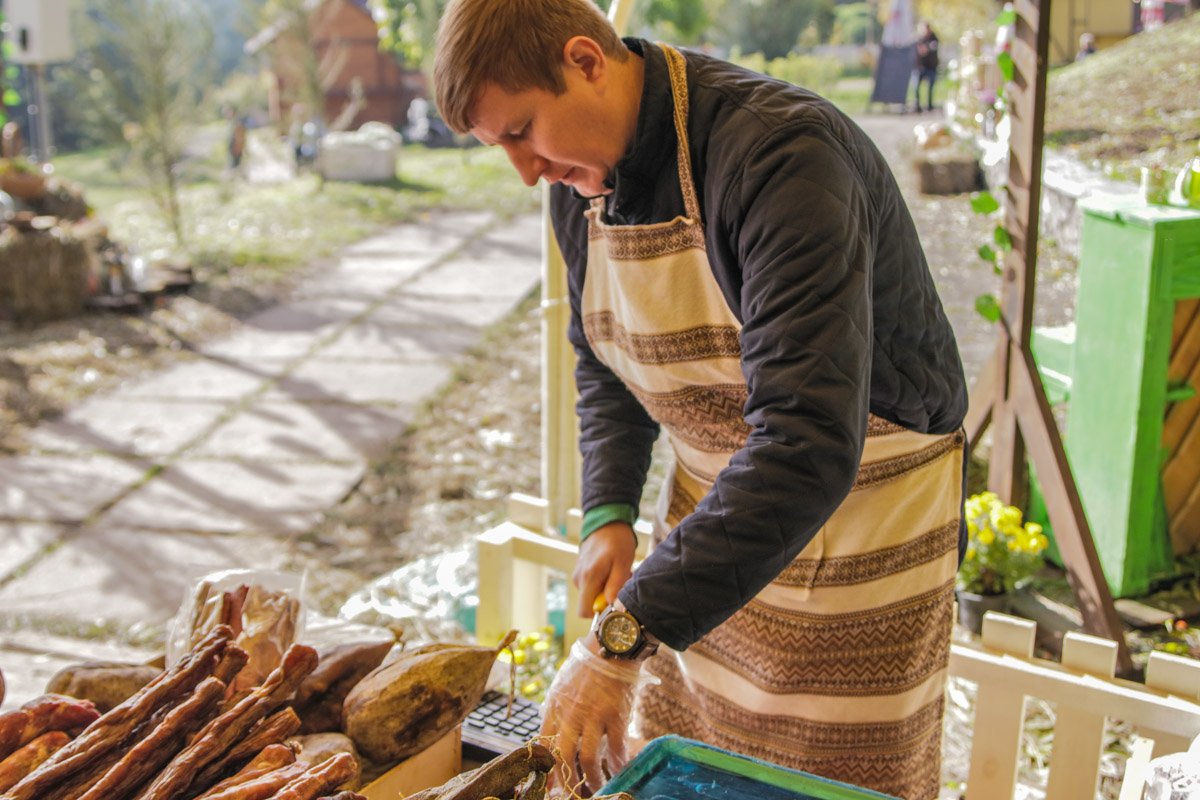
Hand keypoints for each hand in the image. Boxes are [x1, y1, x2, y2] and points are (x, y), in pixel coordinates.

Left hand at [540, 638, 641, 795]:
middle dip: (565, 782)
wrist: (610, 646)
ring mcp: (593, 716)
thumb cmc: (586, 664)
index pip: (543, 745)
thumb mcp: (561, 684)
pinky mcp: (615, 715)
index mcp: (554, 707)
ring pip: (589, 758)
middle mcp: (570, 714)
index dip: (545, 769)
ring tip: (597, 787)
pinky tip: (620, 769)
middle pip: (563, 757)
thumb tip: (550, 732)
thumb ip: (556, 709)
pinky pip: (616, 747)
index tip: (547, 786)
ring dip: (592, 778)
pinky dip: (618, 762)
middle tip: (570, 796)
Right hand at [573, 522, 635, 616]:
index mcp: (588, 578)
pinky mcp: (581, 571)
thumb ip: (614, 586)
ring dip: (606, 589)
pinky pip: (591, 585)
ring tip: (618, 573)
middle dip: (606, 599)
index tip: (613, 601)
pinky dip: (602, 582)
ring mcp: (578, 575)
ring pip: (592, 594)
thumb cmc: (617, 542)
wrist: (607, 522)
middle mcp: (579, 579)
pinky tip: (611, 569)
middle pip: (589, 603)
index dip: (599, 612)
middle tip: (620, 582)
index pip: (584, 611)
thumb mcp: (622, 564)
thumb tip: (610, 606)